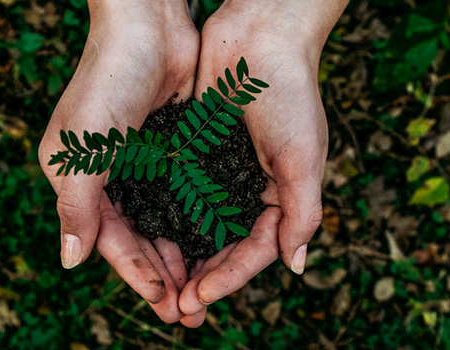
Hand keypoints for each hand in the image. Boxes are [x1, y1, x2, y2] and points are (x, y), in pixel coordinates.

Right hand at [38, 0, 198, 322]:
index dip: (135, 273)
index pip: (109, 239)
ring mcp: (141, 163)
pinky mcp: (170, 149)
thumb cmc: (107, 82)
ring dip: (181, 255)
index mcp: (79, 179)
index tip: (164, 301)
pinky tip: (214, 244)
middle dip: (162, 274)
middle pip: (138, 238)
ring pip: (163, 222)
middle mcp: (108, 176)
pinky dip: (195, 221)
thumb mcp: (82, 150)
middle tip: (188, 311)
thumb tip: (70, 263)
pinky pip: (183, 195)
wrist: (147, 25)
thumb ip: (76, 207)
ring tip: (204, 288)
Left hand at [177, 0, 347, 326]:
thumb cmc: (290, 93)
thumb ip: (302, 213)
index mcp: (281, 194)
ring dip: (181, 255)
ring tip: (159, 284)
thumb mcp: (303, 157)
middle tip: (177, 307)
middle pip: (224, 245)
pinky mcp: (195, 150)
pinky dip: (166, 216)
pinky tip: (146, 236)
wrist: (260, 35)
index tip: (200, 297)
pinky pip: (179, 192)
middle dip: (202, 277)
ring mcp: (220, 170)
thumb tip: (296, 266)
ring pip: (198, 224)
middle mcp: (249, 188)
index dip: (230, 277)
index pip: (255, 250)